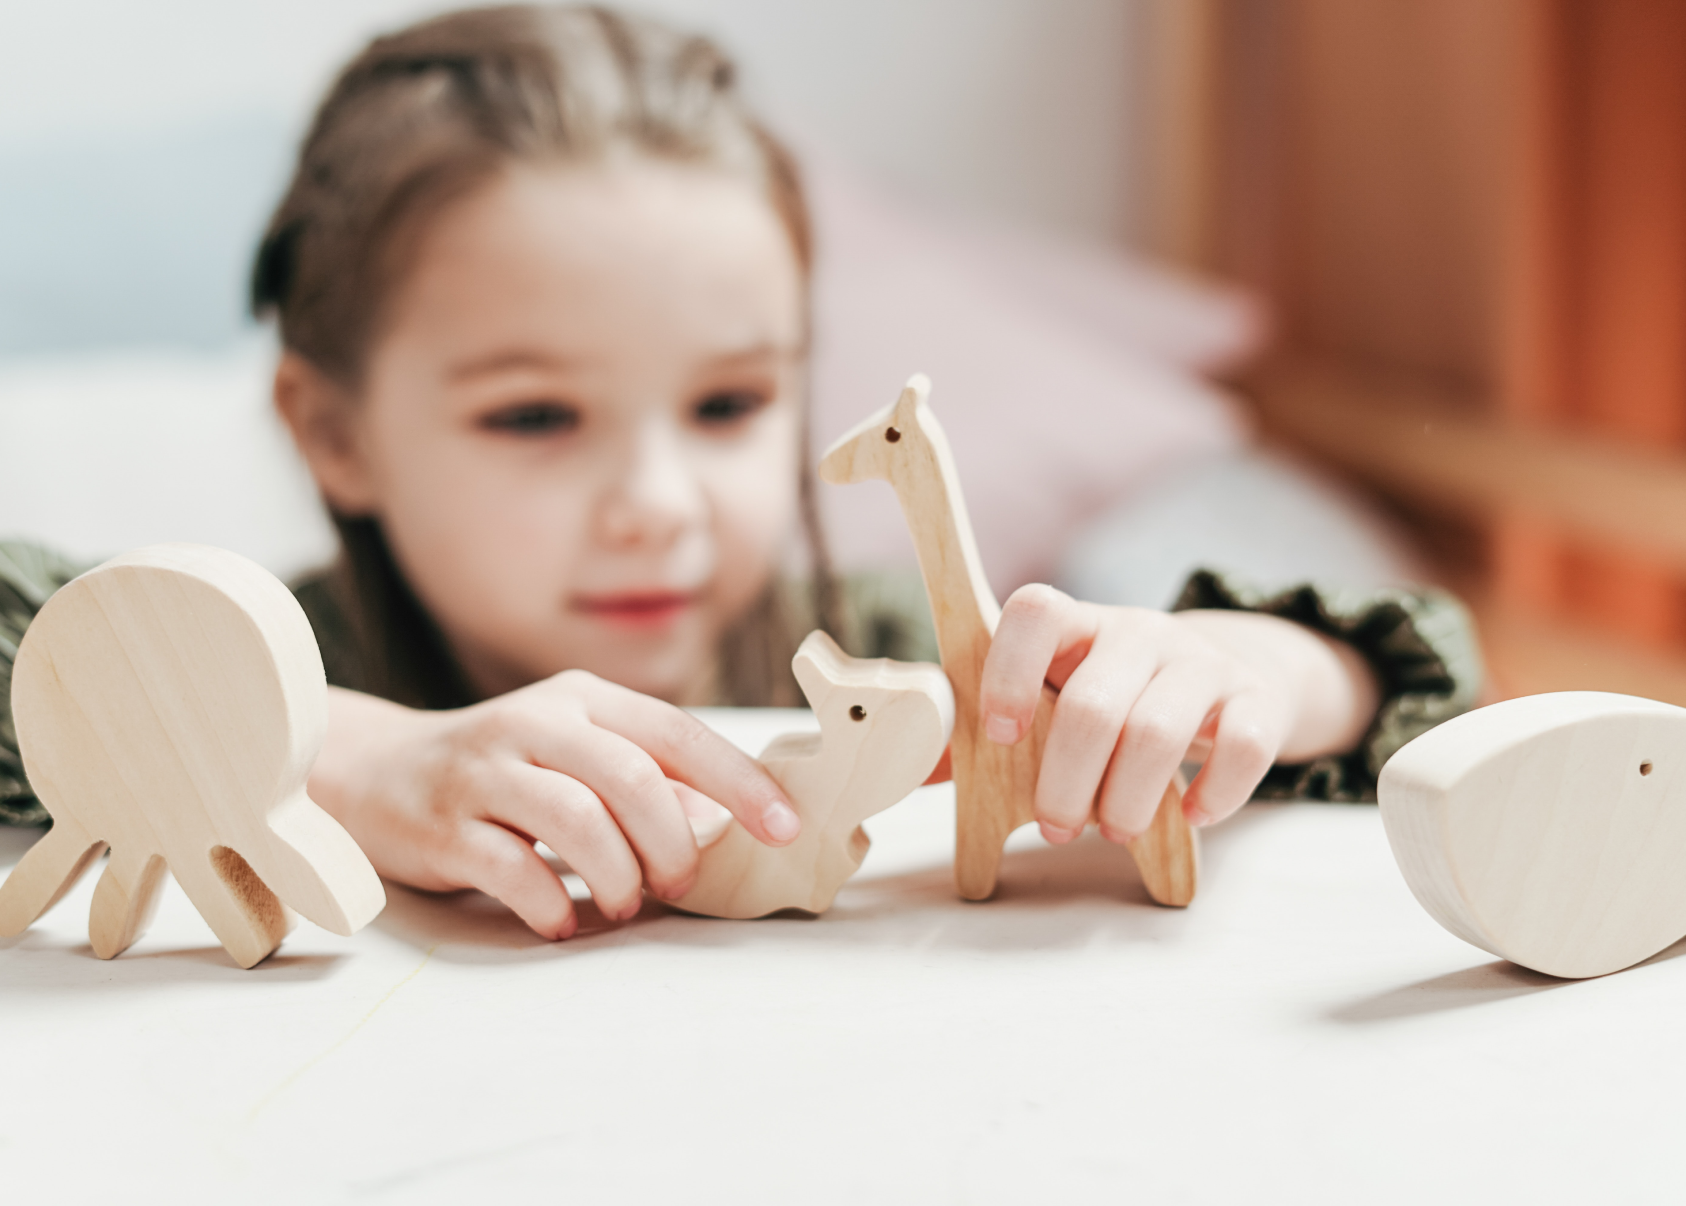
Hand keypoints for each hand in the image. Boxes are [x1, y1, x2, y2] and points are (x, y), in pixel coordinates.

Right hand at [309, 672, 799, 938]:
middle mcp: (535, 723)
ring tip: (621, 903)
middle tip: (678, 884)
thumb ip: (646, 779)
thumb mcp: (576, 754)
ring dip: (617, 876)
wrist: (371, 771)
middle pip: (632, 778)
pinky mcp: (443, 826)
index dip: (738, 781)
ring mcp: (485, 772)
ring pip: (577, 820)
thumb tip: (726, 821)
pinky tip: (560, 921)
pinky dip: (551, 905)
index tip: (784, 826)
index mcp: (582, 700)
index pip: (677, 733)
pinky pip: (513, 870)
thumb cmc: (502, 771)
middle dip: (673, 842)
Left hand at [977, 585, 1376, 841]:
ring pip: (1159, 732)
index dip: (1009, 672)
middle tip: (1058, 828)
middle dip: (1067, 781)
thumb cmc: (1111, 695)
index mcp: (1074, 624)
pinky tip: (1191, 816)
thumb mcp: (1053, 695)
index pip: (1036, 612)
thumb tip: (916, 767)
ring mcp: (1200, 661)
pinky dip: (1214, 793)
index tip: (1003, 735)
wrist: (1223, 673)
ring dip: (1128, 800)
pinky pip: (1244, 746)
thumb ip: (987, 727)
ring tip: (1114, 831)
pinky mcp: (1255, 699)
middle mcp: (1138, 631)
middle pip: (1094, 704)